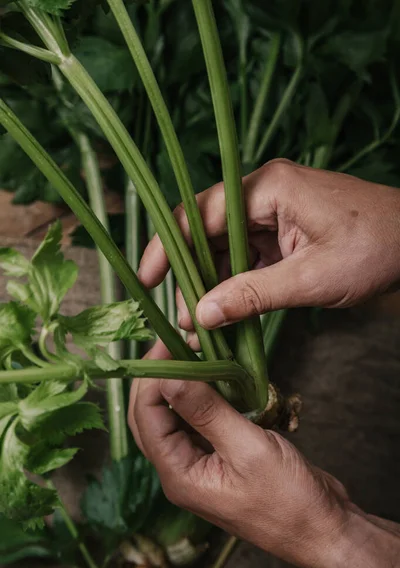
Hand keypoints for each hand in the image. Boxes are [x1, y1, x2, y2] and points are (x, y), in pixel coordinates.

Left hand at [129, 343, 399, 567]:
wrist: (321, 529)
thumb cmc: (288, 499)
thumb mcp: (248, 449)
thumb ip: (207, 412)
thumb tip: (170, 378)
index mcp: (179, 474)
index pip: (146, 417)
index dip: (153, 377)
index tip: (169, 344)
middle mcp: (181, 469)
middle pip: (152, 416)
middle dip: (158, 378)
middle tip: (174, 343)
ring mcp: (200, 463)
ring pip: (175, 416)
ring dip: (181, 385)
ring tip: (192, 354)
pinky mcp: (220, 456)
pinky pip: (200, 421)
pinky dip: (203, 397)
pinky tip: (215, 377)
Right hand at [138, 160, 399, 340]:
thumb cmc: (377, 249)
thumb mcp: (312, 277)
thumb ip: (253, 295)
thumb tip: (200, 315)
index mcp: (268, 188)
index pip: (199, 214)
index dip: (167, 248)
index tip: (145, 280)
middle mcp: (263, 193)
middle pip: (205, 230)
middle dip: (188, 273)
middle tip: (179, 316)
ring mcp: (272, 212)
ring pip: (222, 246)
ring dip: (210, 282)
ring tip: (200, 323)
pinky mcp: (281, 231)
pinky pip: (244, 256)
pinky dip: (233, 283)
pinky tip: (226, 311)